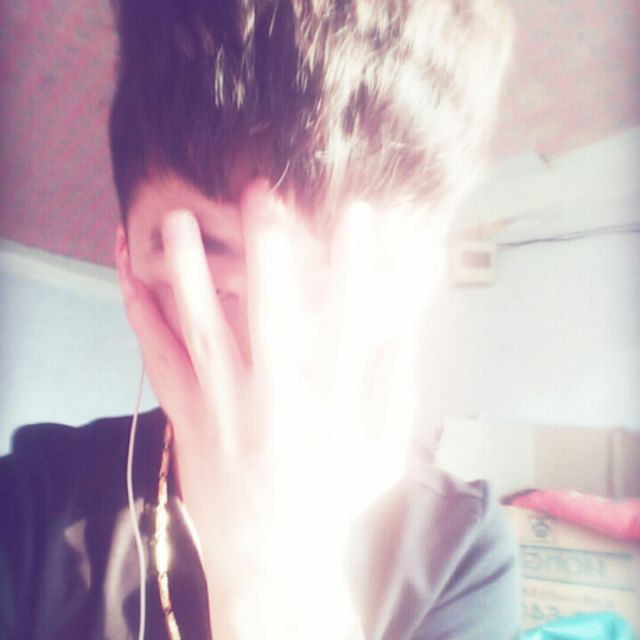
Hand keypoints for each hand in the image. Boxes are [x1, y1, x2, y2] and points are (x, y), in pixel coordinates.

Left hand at [116, 181, 443, 638]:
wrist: (272, 558)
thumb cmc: (333, 498)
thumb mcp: (385, 451)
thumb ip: (397, 385)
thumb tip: (406, 321)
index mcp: (329, 405)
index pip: (348, 323)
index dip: (354, 265)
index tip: (358, 215)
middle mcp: (273, 399)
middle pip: (268, 317)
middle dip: (266, 254)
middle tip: (260, 194)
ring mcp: (221, 407)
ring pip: (199, 329)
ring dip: (185, 271)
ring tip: (176, 219)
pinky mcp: (184, 417)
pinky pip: (157, 359)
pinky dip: (140, 313)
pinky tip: (128, 274)